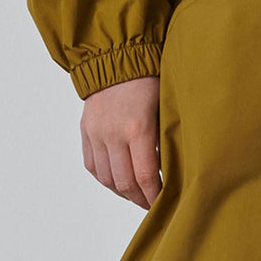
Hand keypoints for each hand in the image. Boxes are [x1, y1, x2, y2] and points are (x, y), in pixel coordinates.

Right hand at [81, 75, 161, 208]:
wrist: (117, 56)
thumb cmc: (151, 77)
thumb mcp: (165, 105)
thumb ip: (166, 137)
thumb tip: (174, 169)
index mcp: (137, 127)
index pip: (144, 177)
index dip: (154, 196)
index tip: (164, 203)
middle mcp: (113, 134)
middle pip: (124, 183)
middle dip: (139, 199)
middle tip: (152, 204)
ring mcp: (96, 133)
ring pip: (106, 179)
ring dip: (122, 192)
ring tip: (137, 195)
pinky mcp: (85, 131)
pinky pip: (92, 166)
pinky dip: (105, 178)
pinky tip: (119, 180)